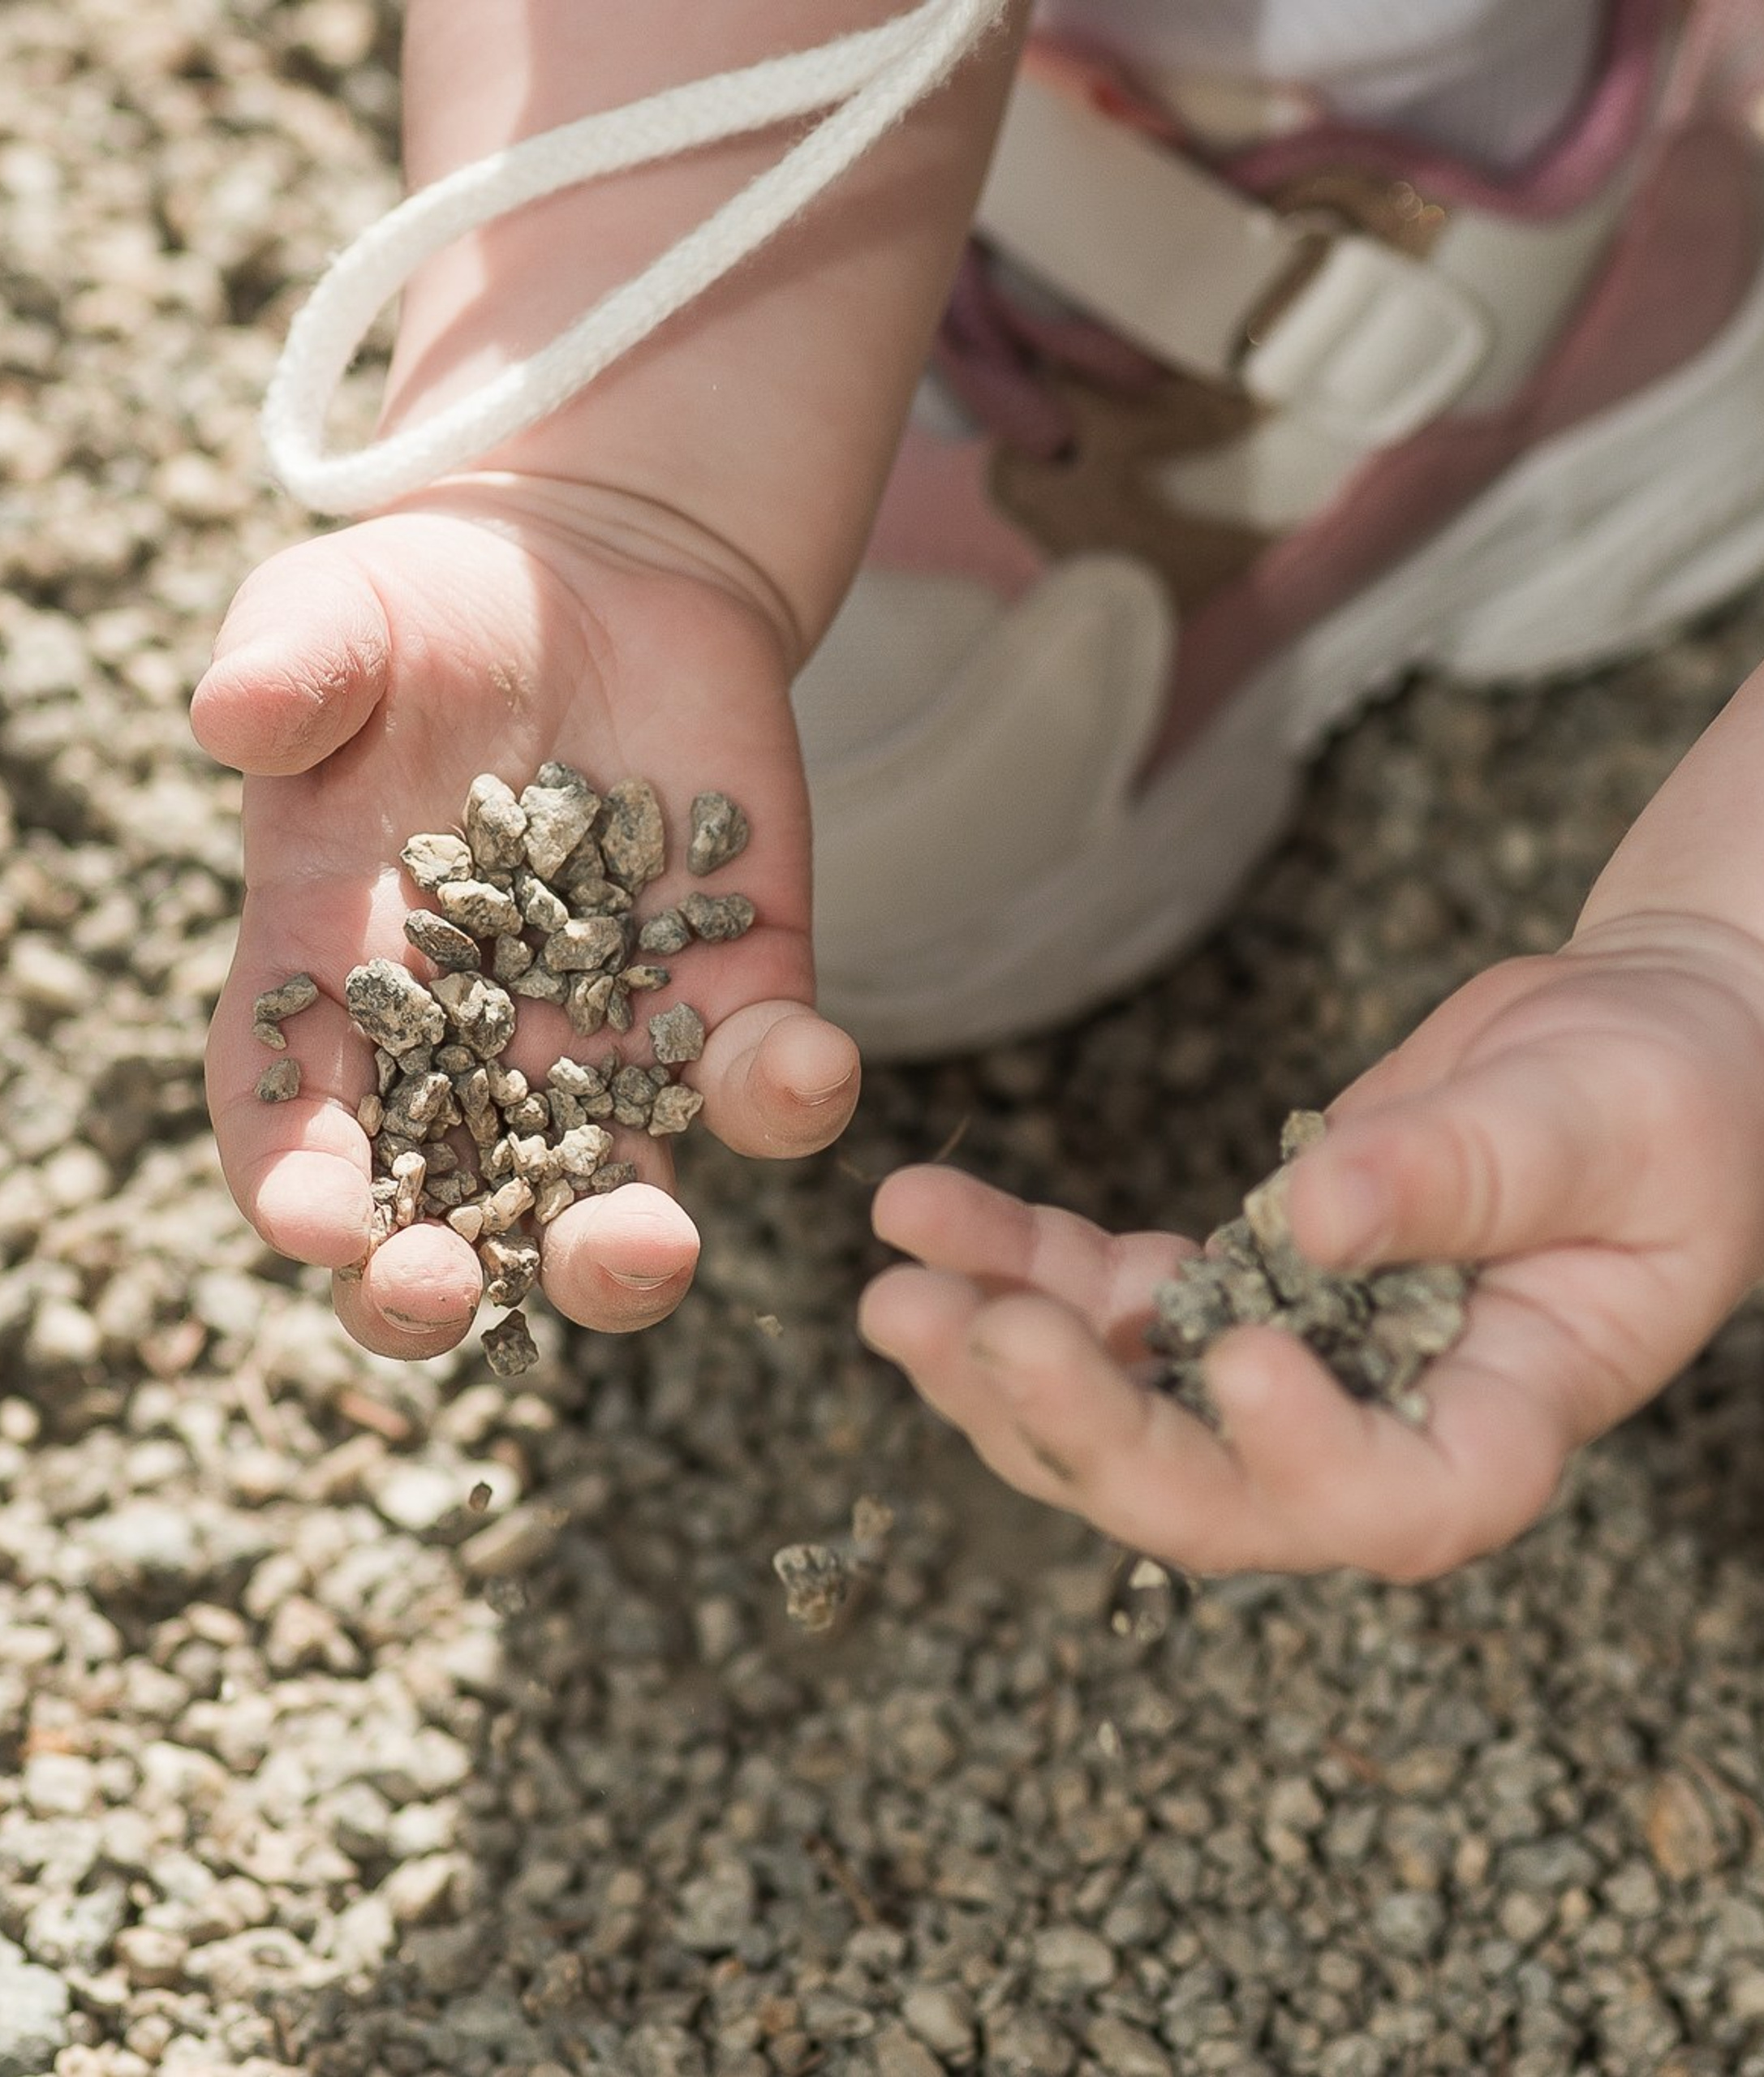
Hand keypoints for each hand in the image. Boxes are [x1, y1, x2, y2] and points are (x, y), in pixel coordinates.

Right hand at [198, 476, 858, 1357]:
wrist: (604, 582)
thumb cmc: (431, 611)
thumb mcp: (338, 617)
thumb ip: (289, 671)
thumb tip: (238, 716)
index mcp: (340, 979)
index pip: (297, 1117)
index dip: (297, 1182)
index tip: (321, 1225)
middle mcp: (477, 1043)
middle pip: (450, 1209)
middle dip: (443, 1280)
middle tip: (450, 1299)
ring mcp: (615, 1035)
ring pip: (617, 1194)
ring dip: (627, 1247)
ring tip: (644, 1246)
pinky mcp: (738, 993)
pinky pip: (762, 1082)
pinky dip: (786, 1093)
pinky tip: (802, 1065)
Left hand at [861, 917, 1763, 1576]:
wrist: (1650, 1058)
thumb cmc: (1678, 1097)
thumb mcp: (1604, 1117)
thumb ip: (1467, 1172)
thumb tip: (1305, 1221)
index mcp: (1508, 1418)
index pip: (1402, 1504)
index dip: (1307, 1466)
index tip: (1240, 1358)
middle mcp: (1382, 1422)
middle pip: (1215, 1495)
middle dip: (1084, 1430)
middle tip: (974, 1338)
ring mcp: (1295, 1364)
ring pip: (1124, 1414)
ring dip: (1001, 1362)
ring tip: (896, 1292)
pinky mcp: (1232, 1285)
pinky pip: (1102, 1301)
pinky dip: (1011, 1261)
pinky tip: (923, 1207)